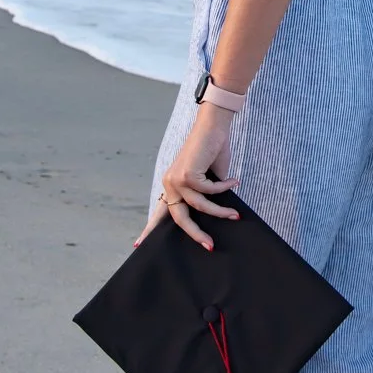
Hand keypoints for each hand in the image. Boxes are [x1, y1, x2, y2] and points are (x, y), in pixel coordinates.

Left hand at [134, 103, 239, 251]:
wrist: (213, 126)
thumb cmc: (212, 150)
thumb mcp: (207, 179)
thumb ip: (205, 195)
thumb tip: (213, 216)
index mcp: (172, 185)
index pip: (159, 210)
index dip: (150, 228)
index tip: (138, 245)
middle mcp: (169, 183)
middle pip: (179, 218)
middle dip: (196, 234)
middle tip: (210, 245)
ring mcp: (176, 179)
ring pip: (199, 206)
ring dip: (220, 212)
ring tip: (235, 215)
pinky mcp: (187, 174)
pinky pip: (209, 191)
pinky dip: (223, 187)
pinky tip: (233, 181)